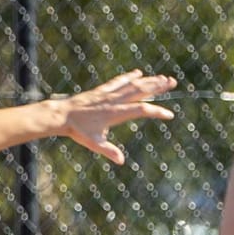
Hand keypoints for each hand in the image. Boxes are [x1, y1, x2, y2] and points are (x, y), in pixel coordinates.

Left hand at [53, 70, 177, 164]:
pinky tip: (138, 73)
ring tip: (163, 77)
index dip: (157, 112)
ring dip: (148, 80)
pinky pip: (118, 82)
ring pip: (132, 84)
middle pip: (140, 91)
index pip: (142, 110)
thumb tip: (121, 161)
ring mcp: (108, 94)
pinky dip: (129, 77)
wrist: (61, 115)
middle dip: (157, 86)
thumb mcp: (94, 143)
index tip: (170, 115)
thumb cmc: (77, 131)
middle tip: (172, 82)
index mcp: (116, 113)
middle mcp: (114, 101)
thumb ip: (108, 151)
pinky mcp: (101, 90)